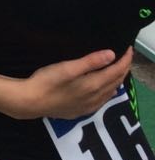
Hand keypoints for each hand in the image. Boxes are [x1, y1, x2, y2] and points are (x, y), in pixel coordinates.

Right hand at [8, 47, 132, 120]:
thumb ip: (90, 62)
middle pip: (116, 82)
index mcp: (93, 85)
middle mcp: (95, 97)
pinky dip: (109, 91)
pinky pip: (103, 100)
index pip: (116, 71)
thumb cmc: (47, 81)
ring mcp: (88, 106)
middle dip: (123, 69)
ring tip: (119, 69)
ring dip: (117, 80)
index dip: (124, 60)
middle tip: (126, 56)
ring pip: (110, 92)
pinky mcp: (81, 110)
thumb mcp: (67, 68)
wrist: (31, 102)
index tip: (128, 48)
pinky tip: (107, 90)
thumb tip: (111, 54)